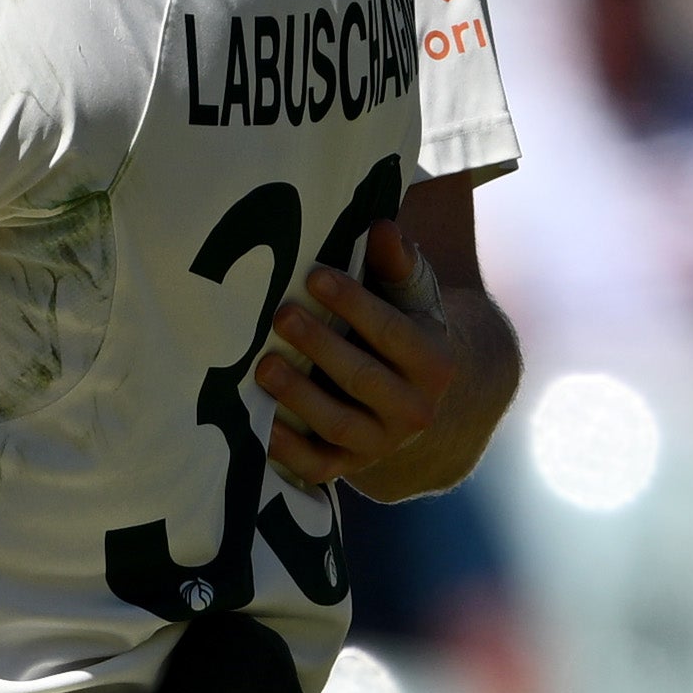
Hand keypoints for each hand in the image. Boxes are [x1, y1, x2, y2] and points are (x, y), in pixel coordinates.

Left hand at [257, 220, 461, 494]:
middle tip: (281, 315)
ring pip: (339, 423)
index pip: (394, 332)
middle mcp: (414, 408)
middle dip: (321, 346)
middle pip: (364, 378)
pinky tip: (258, 428)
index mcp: (434, 362)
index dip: (356, 304)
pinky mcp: (347, 465)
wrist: (411, 397)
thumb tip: (382, 227)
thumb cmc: (400, 331)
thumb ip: (397, 264)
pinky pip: (317, 465)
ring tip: (262, 365)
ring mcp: (380, 442)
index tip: (316, 277)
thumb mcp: (409, 297)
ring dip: (299, 396)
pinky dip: (287, 451)